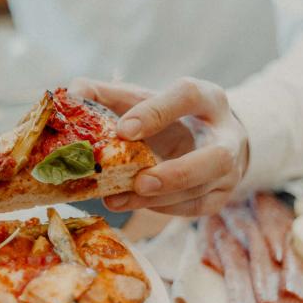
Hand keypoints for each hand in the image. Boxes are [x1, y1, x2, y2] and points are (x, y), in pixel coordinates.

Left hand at [70, 77, 248, 215]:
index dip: (156, 112)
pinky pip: (194, 208)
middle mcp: (226, 133)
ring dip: (159, 198)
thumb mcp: (138, 97)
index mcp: (206, 98)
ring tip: (118, 198)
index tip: (122, 130)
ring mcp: (229, 169)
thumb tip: (73, 94)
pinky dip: (161, 208)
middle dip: (178, 173)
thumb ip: (104, 94)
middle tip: (139, 181)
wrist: (202, 137)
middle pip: (216, 156)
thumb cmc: (162, 115)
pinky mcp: (220, 196)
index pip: (188, 96)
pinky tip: (132, 202)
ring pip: (202, 189)